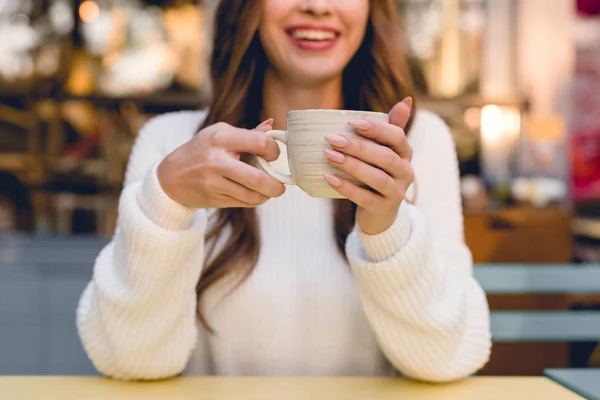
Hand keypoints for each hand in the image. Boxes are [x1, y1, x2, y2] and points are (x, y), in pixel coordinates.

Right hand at [157, 119, 285, 208]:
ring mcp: (214, 182)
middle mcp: (217, 161)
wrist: (170, 177)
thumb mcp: (218, 133)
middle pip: (257, 178)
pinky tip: (255, 195)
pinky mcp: (213, 199)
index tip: (273, 155)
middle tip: (281, 186)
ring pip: (252, 195)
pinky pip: (243, 203)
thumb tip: (272, 125)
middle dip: (276, 185)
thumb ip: (247, 133)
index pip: (260, 143)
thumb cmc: (200, 150)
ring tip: (269, 190)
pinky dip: (254, 201)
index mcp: (221, 138)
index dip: (274, 150)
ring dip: (266, 195)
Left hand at [324, 98, 413, 233]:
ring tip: (330, 155)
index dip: (376, 128)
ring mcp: (397, 192)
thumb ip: (390, 127)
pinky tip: (330, 178)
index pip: (396, 136)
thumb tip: (405, 99)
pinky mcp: (384, 209)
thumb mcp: (385, 151)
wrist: (380, 213)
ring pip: (377, 178)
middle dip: (358, 147)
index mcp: (406, 153)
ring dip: (352, 165)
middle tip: (332, 139)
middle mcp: (406, 172)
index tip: (352, 122)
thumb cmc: (378, 173)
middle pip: (385, 157)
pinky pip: (365, 198)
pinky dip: (346, 187)